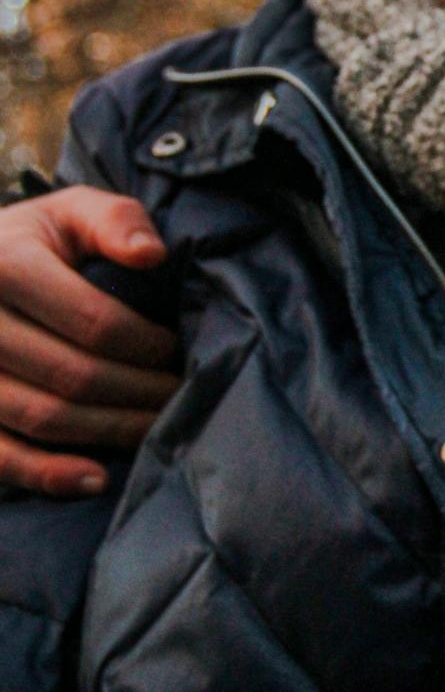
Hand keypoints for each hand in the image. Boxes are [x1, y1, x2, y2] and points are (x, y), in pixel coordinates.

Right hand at [0, 187, 176, 495]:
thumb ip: (115, 221)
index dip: (146, 345)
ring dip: (109, 431)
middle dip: (139, 392)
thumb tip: (152, 254)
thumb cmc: (37, 241)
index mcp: (6, 265)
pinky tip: (97, 479)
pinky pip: (0, 456)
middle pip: (74, 375)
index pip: (93, 321)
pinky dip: (48, 474)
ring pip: (43, 418)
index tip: (177, 351)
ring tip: (155, 428)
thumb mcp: (72, 212)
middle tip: (180, 396)